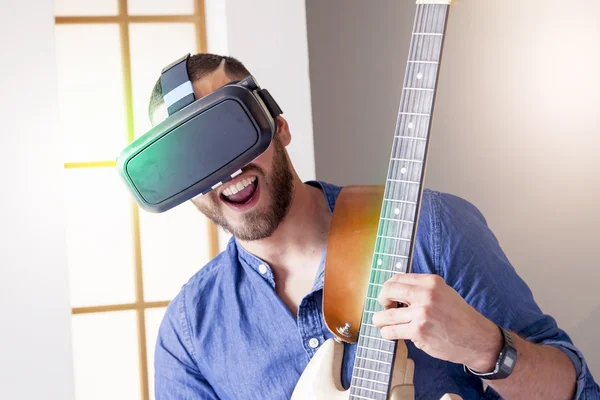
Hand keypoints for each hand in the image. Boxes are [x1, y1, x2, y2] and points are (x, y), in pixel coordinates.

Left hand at [372, 273, 502, 371]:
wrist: (476, 338)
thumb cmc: (458, 316)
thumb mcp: (443, 293)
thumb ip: (421, 289)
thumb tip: (395, 291)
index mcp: (431, 282)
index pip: (397, 278)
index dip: (388, 288)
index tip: (388, 296)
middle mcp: (426, 294)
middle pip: (388, 291)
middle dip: (381, 300)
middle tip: (384, 308)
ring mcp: (422, 313)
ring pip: (386, 315)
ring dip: (379, 320)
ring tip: (381, 323)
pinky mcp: (419, 331)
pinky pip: (392, 331)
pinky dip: (387, 333)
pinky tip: (390, 334)